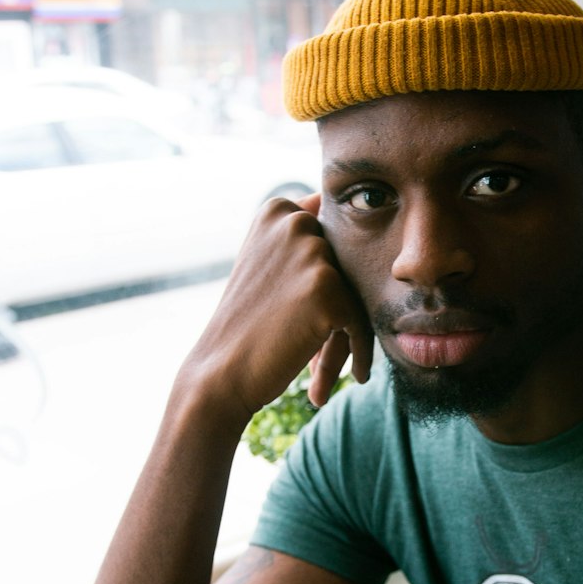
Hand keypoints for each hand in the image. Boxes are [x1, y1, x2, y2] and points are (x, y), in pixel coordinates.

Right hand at [182, 193, 373, 428]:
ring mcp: (311, 253)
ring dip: (349, 332)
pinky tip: (355, 376)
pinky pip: (362, 322)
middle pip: (348, 267)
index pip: (334, 236)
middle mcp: (294, 222)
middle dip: (343, 306)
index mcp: (278, 210)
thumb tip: (351, 207)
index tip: (318, 314)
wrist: (220, 372)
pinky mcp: (327, 288)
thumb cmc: (246, 324)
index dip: (331, 279)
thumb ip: (300, 237)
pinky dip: (360, 351)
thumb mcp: (265, 263)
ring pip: (357, 296)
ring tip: (325, 366)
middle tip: (325, 349)